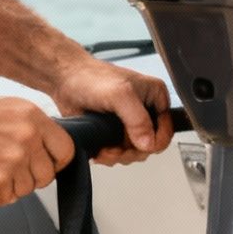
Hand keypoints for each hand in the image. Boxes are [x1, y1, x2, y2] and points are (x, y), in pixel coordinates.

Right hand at [0, 97, 73, 208]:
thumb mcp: (2, 109)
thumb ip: (29, 127)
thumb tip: (47, 148)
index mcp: (31, 117)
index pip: (65, 150)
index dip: (55, 162)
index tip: (45, 166)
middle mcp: (26, 139)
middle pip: (45, 176)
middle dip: (27, 178)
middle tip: (4, 169)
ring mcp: (11, 164)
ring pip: (24, 191)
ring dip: (6, 187)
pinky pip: (2, 201)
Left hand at [50, 57, 175, 165]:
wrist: (65, 80)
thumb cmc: (90, 77)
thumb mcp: (119, 95)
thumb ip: (137, 119)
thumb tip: (148, 143)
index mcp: (155, 97)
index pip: (166, 131)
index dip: (153, 143)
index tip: (137, 145)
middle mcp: (144, 110)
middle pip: (150, 146)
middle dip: (132, 152)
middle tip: (117, 149)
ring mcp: (128, 123)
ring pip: (134, 152)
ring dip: (119, 156)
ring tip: (106, 149)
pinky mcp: (113, 132)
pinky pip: (119, 153)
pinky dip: (109, 156)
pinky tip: (101, 150)